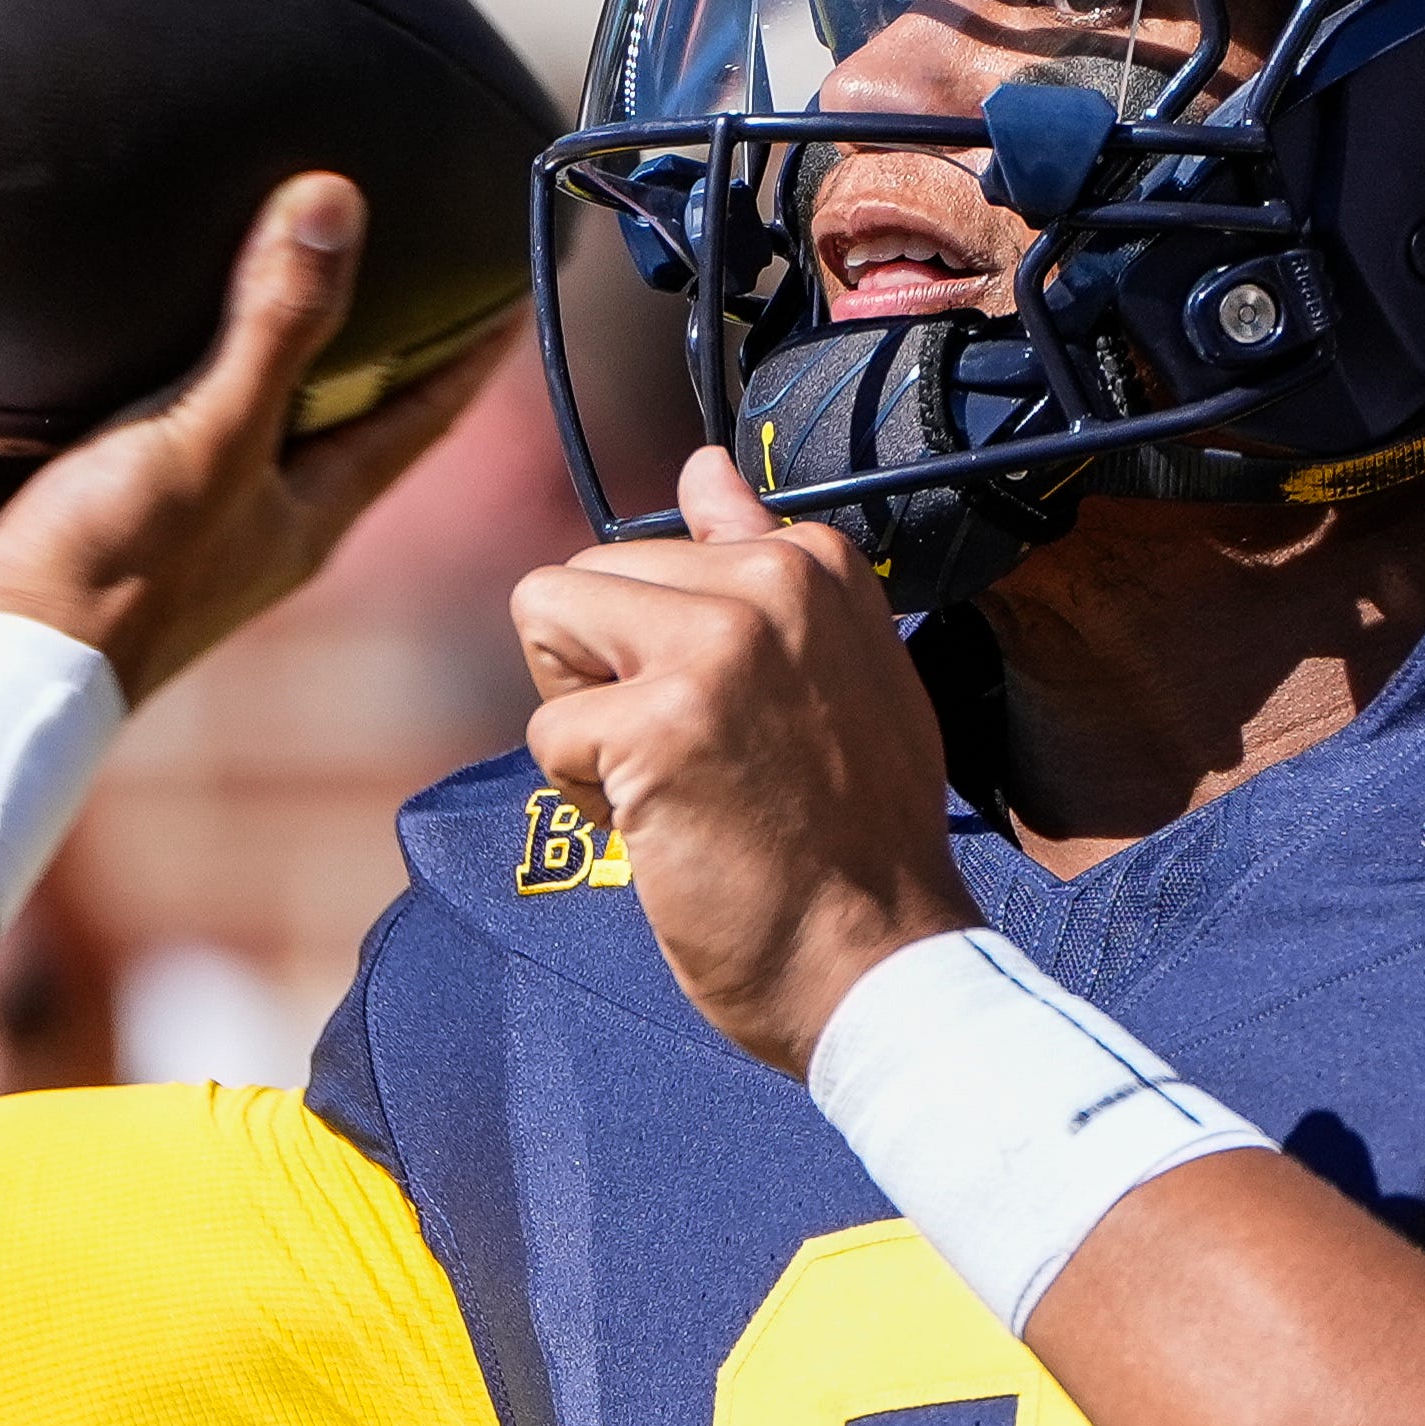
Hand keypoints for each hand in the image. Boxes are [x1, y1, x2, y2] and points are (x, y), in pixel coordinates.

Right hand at [0, 175, 511, 704]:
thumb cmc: (112, 571)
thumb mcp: (208, 435)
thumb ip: (272, 325)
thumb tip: (335, 202)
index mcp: (310, 512)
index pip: (422, 416)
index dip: (471, 350)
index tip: (511, 281)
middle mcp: (257, 514)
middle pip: (343, 409)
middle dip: (375, 338)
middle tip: (403, 250)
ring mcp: (179, 509)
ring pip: (243, 406)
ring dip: (262, 341)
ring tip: (274, 254)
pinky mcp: (100, 494)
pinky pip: (152, 408)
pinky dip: (166, 356)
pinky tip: (140, 306)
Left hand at [508, 446, 977, 1072]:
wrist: (878, 962)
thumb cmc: (854, 837)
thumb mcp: (840, 668)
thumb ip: (765, 559)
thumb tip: (700, 463)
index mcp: (815, 562)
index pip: (658, 544)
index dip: (663, 645)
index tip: (735, 714)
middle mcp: (770, 583)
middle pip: (586, 576)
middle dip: (605, 673)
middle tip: (695, 760)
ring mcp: (717, 648)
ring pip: (546, 618)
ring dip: (583, 719)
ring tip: (671, 783)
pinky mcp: (660, 724)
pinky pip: (547, 733)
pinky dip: (584, 797)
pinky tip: (667, 829)